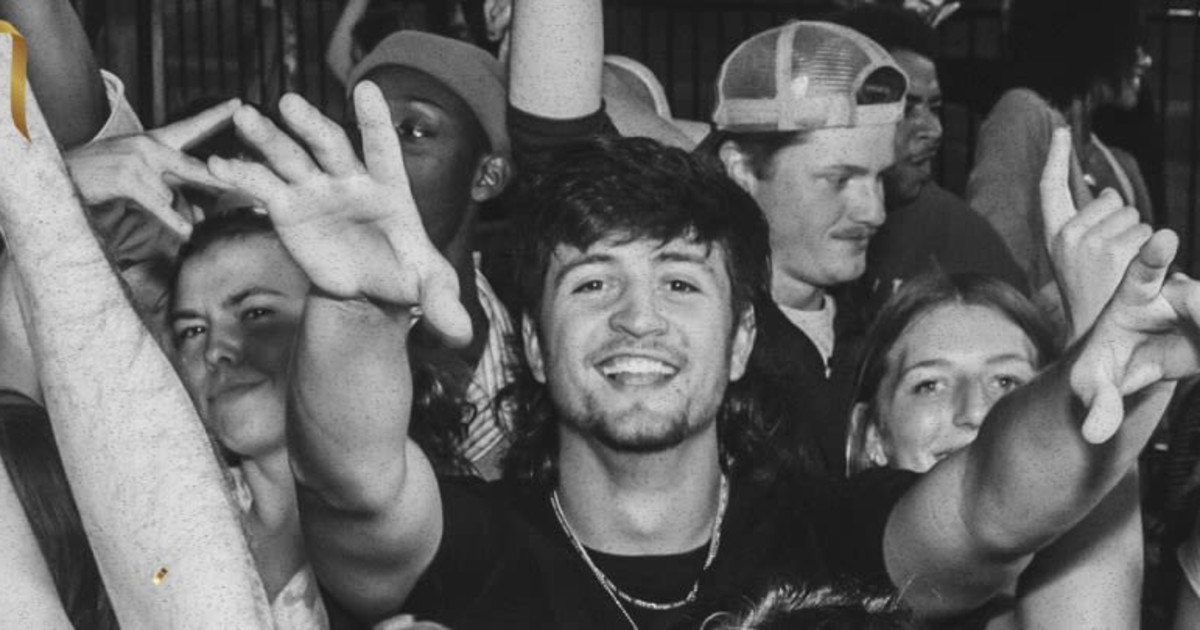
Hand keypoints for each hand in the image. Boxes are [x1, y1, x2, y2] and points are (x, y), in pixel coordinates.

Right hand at [63, 98, 239, 235]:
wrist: (57, 181)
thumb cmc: (99, 182)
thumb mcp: (140, 182)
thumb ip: (173, 193)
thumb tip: (202, 214)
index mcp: (152, 142)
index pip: (190, 127)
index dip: (216, 116)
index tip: (240, 103)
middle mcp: (148, 146)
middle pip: (198, 167)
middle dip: (226, 179)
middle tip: (253, 185)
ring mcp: (137, 159)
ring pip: (175, 193)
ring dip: (175, 213)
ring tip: (182, 225)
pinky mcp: (127, 177)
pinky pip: (159, 203)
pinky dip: (172, 219)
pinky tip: (186, 231)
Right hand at [208, 84, 470, 346]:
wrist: (368, 287)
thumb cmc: (404, 274)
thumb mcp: (429, 288)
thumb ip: (443, 304)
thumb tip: (463, 335)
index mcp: (389, 188)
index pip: (383, 148)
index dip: (375, 120)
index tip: (366, 88)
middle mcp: (349, 180)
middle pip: (330, 145)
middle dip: (311, 125)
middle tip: (290, 104)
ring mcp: (316, 189)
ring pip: (290, 156)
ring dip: (267, 138)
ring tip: (244, 118)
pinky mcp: (288, 207)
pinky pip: (262, 186)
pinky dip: (239, 174)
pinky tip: (215, 164)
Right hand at [1041, 128, 1152, 339]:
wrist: (1097, 338)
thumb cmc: (1096, 295)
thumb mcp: (1080, 258)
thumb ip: (1090, 223)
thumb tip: (1109, 190)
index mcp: (1055, 237)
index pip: (1050, 189)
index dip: (1054, 157)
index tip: (1060, 129)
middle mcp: (1067, 236)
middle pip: (1112, 200)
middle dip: (1123, 221)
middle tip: (1115, 259)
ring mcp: (1088, 243)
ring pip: (1135, 216)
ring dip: (1140, 239)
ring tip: (1126, 269)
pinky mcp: (1114, 252)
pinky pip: (1149, 232)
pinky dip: (1153, 251)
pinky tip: (1138, 272)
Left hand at [1069, 229, 1199, 442]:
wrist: (1131, 373)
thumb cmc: (1105, 367)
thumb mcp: (1092, 384)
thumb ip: (1097, 403)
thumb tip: (1093, 435)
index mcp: (1133, 299)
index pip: (1143, 272)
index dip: (1153, 256)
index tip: (1165, 238)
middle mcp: (1171, 300)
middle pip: (1194, 295)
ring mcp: (1197, 314)